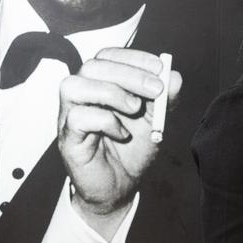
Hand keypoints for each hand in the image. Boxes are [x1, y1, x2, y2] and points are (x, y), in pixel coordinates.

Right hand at [57, 48, 180, 217]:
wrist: (120, 187)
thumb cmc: (132, 149)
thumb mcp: (156, 120)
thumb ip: (165, 98)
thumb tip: (174, 76)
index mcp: (101, 83)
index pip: (108, 55)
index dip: (134, 58)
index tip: (160, 68)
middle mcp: (82, 95)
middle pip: (92, 66)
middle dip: (128, 73)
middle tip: (156, 89)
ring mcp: (70, 115)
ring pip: (74, 85)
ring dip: (111, 92)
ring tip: (136, 108)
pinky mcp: (68, 138)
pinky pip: (77, 118)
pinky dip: (104, 121)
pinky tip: (122, 133)